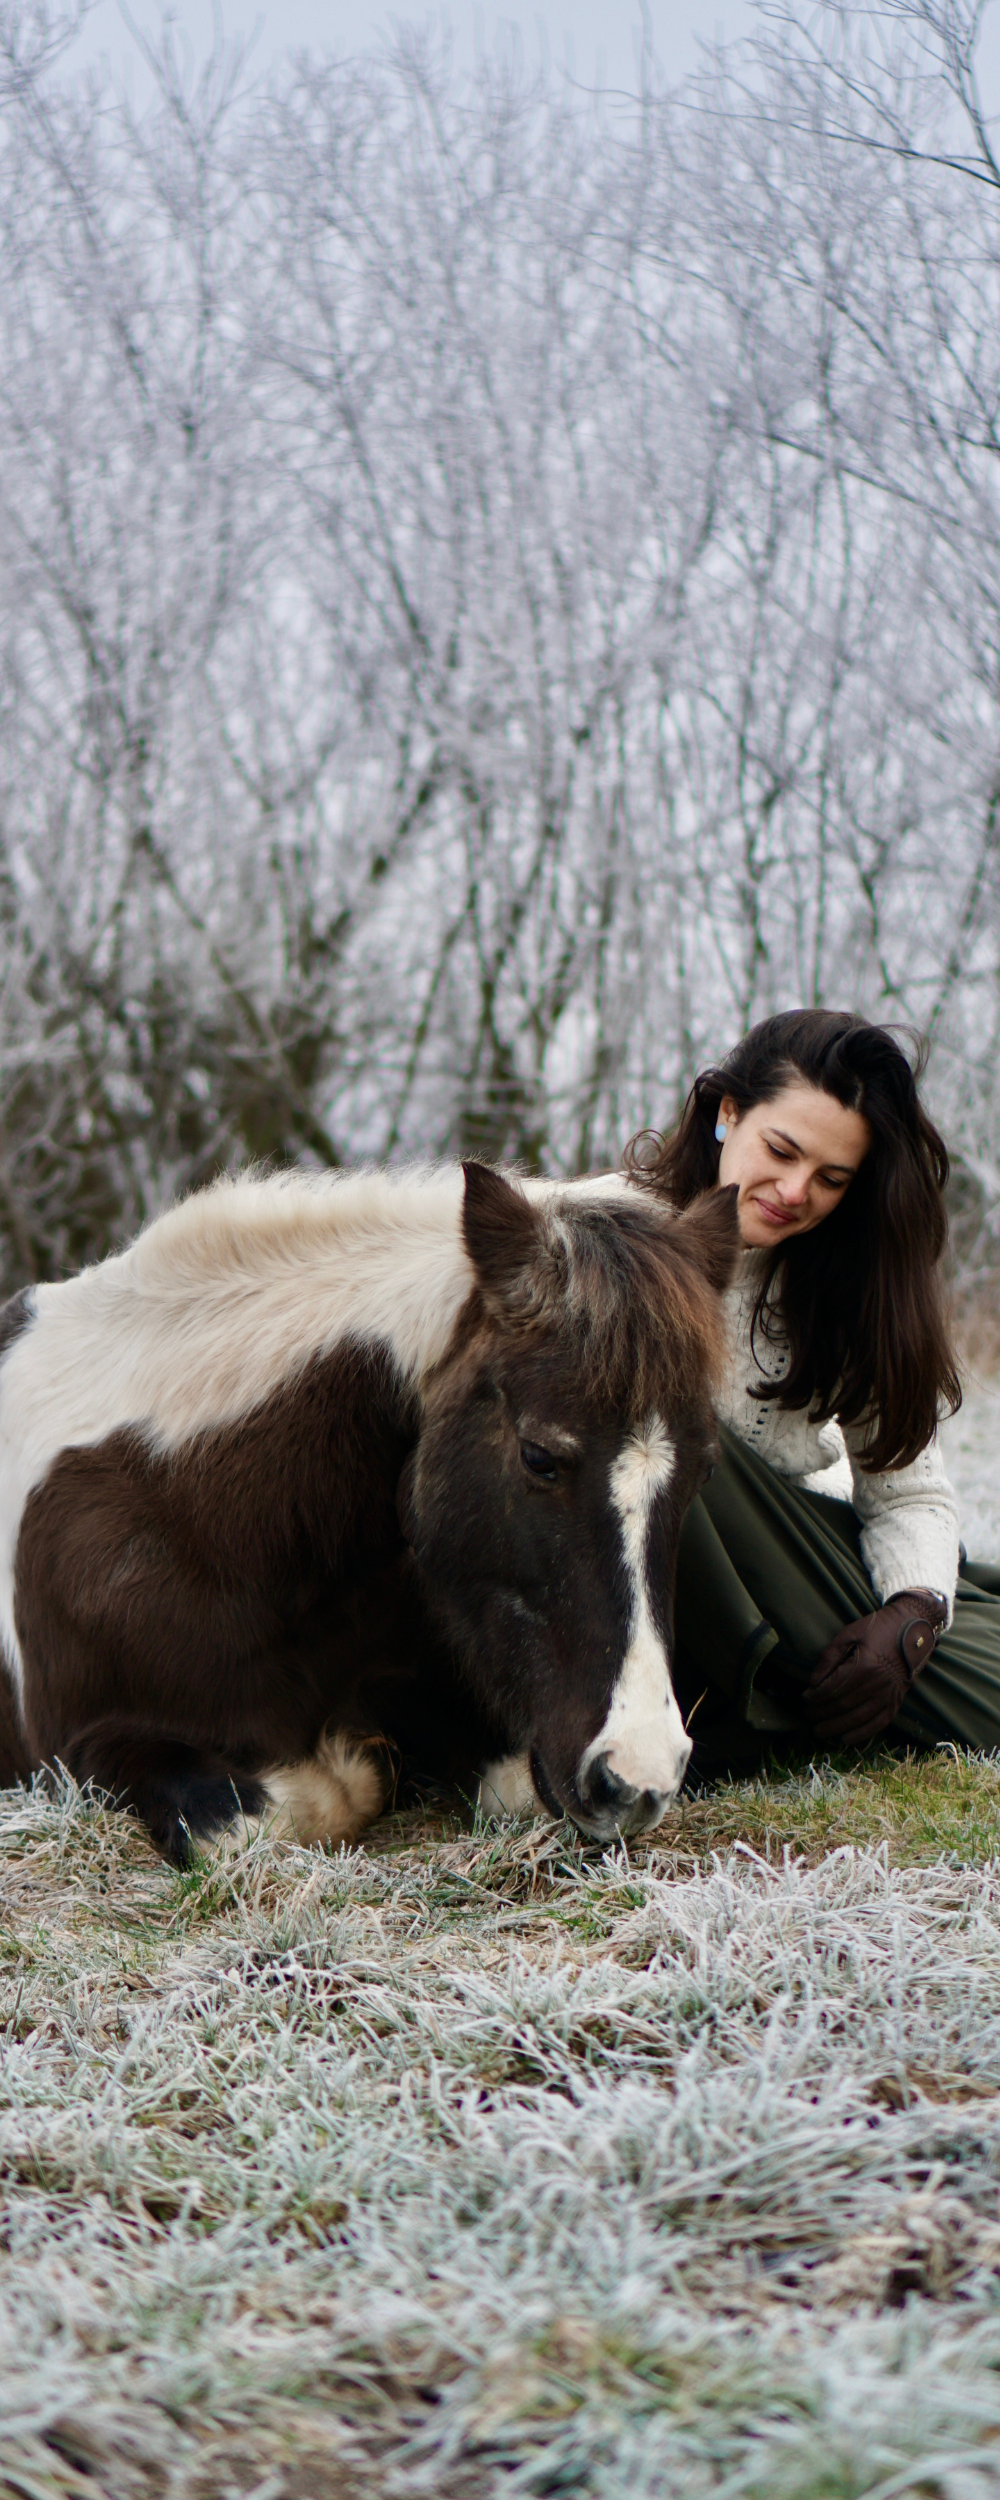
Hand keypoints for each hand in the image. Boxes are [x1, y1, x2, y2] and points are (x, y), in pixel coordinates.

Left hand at [803, 1589, 947, 1744]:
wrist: (913, 1629)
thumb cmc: (878, 1628)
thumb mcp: (849, 1634)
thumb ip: (829, 1657)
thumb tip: (813, 1682)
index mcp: (864, 1665)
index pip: (833, 1688)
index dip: (816, 1696)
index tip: (804, 1698)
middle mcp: (878, 1683)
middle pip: (843, 1705)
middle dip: (822, 1712)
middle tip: (808, 1715)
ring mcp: (889, 1694)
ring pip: (858, 1718)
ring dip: (836, 1727)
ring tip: (820, 1730)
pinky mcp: (897, 1701)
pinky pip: (878, 1723)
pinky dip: (862, 1734)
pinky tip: (846, 1739)